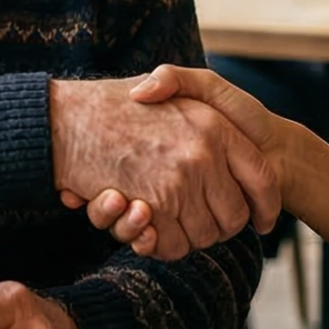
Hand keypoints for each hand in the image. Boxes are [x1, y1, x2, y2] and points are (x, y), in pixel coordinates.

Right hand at [48, 77, 278, 261]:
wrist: (63, 118)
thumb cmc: (113, 102)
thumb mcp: (169, 84)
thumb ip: (205, 102)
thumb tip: (233, 144)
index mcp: (216, 126)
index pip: (263, 179)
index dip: (265, 206)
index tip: (262, 221)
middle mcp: (204, 154)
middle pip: (235, 217)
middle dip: (219, 228)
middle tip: (200, 223)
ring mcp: (178, 181)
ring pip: (203, 235)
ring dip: (186, 238)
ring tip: (163, 220)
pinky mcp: (151, 205)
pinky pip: (172, 243)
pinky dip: (160, 244)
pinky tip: (145, 227)